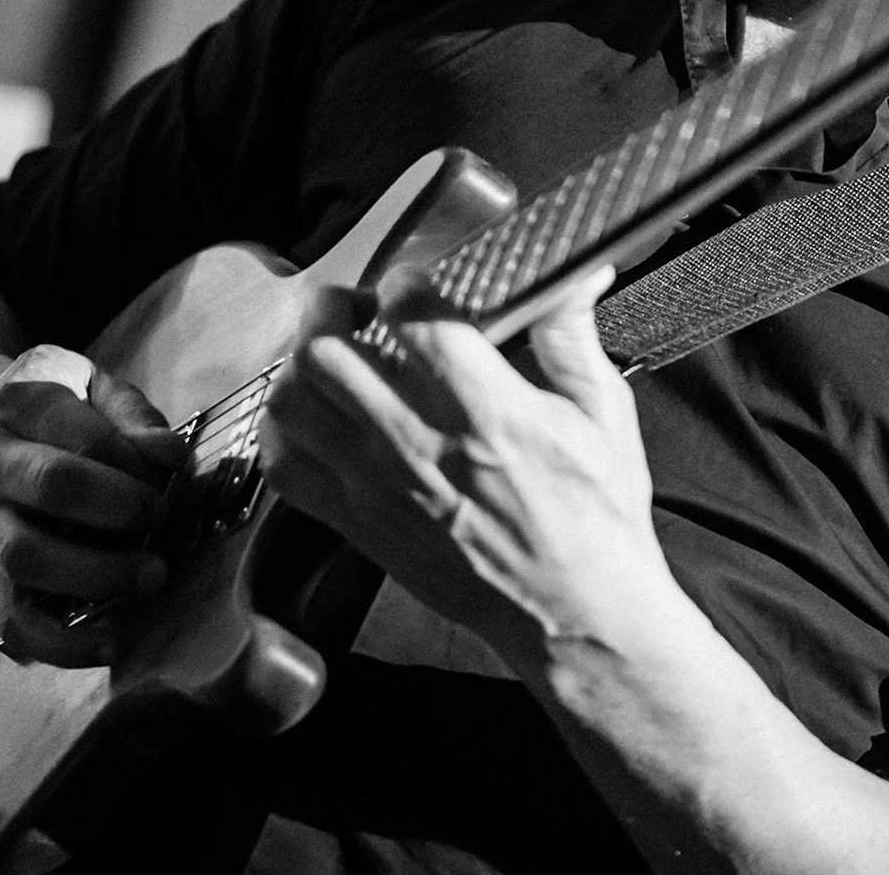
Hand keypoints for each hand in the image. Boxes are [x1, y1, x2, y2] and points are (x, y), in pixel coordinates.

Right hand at [0, 345, 186, 666]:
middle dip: (121, 508)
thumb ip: (132, 414)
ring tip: (151, 576)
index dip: (136, 460)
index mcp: (16, 409)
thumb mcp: (85, 390)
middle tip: (163, 520)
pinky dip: (62, 644)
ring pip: (27, 557)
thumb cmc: (47, 419)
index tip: (171, 472)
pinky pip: (14, 622)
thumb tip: (171, 455)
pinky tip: (111, 645)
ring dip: (98, 573)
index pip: (84, 436)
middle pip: (53, 486)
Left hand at [258, 267, 672, 670]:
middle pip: (328, 353)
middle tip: (357, 307)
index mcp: (486, 410)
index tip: (416, 285)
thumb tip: (576, 276)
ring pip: (295, 403)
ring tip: (331, 355)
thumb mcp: (604, 414)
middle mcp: (422, 446)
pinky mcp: (363, 527)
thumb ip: (572, 336)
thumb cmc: (597, 519)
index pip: (411, 318)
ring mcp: (382, 490)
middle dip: (334, 311)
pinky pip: (286, 469)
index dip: (404, 284)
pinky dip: (285, 432)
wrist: (575, 613)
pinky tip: (314, 417)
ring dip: (303, 365)